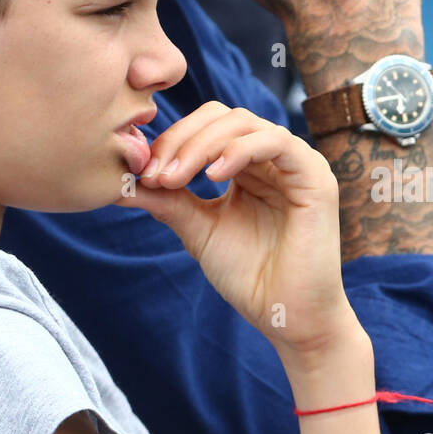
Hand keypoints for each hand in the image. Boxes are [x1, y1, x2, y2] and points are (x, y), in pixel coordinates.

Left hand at [133, 103, 353, 352]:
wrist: (286, 317)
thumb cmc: (248, 275)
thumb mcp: (197, 229)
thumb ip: (167, 199)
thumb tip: (118, 181)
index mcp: (246, 163)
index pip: (206, 125)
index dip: (172, 140)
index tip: (141, 173)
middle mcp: (271, 155)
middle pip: (221, 116)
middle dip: (181, 139)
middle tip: (154, 174)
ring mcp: (295, 162)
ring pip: (243, 122)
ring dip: (201, 145)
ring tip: (176, 178)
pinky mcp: (315, 175)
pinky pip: (276, 142)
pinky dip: (238, 151)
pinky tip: (212, 177)